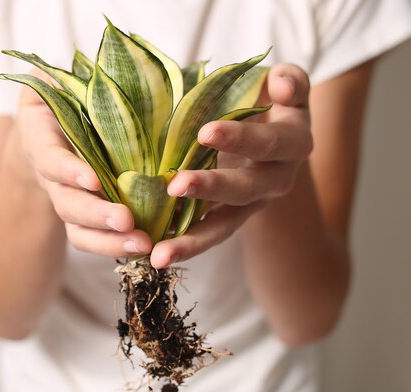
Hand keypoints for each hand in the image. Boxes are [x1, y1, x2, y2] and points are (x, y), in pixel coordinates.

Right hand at [14, 71, 153, 257]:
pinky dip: (120, 245)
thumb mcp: (58, 82)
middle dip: (95, 214)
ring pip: (80, 230)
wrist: (54, 131)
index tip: (92, 179)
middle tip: (126, 221)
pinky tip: (151, 246)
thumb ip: (60, 77)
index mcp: (43, 140)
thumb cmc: (65, 99)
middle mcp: (52, 177)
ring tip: (144, 245)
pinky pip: (98, 237)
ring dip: (110, 241)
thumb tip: (75, 63)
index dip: (68, 170)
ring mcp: (69, 200)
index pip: (51, 159)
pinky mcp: (88, 217)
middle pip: (66, 203)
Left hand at [151, 63, 312, 267]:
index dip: (241, 138)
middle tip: (176, 185)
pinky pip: (206, 235)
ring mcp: (250, 205)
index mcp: (292, 144)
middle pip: (246, 189)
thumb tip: (281, 86)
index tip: (204, 131)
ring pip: (225, 227)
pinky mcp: (228, 219)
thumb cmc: (267, 100)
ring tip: (160, 255)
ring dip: (193, 241)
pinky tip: (154, 255)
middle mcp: (276, 180)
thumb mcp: (285, 85)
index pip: (269, 143)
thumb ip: (290, 81)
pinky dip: (182, 245)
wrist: (268, 132)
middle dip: (212, 188)